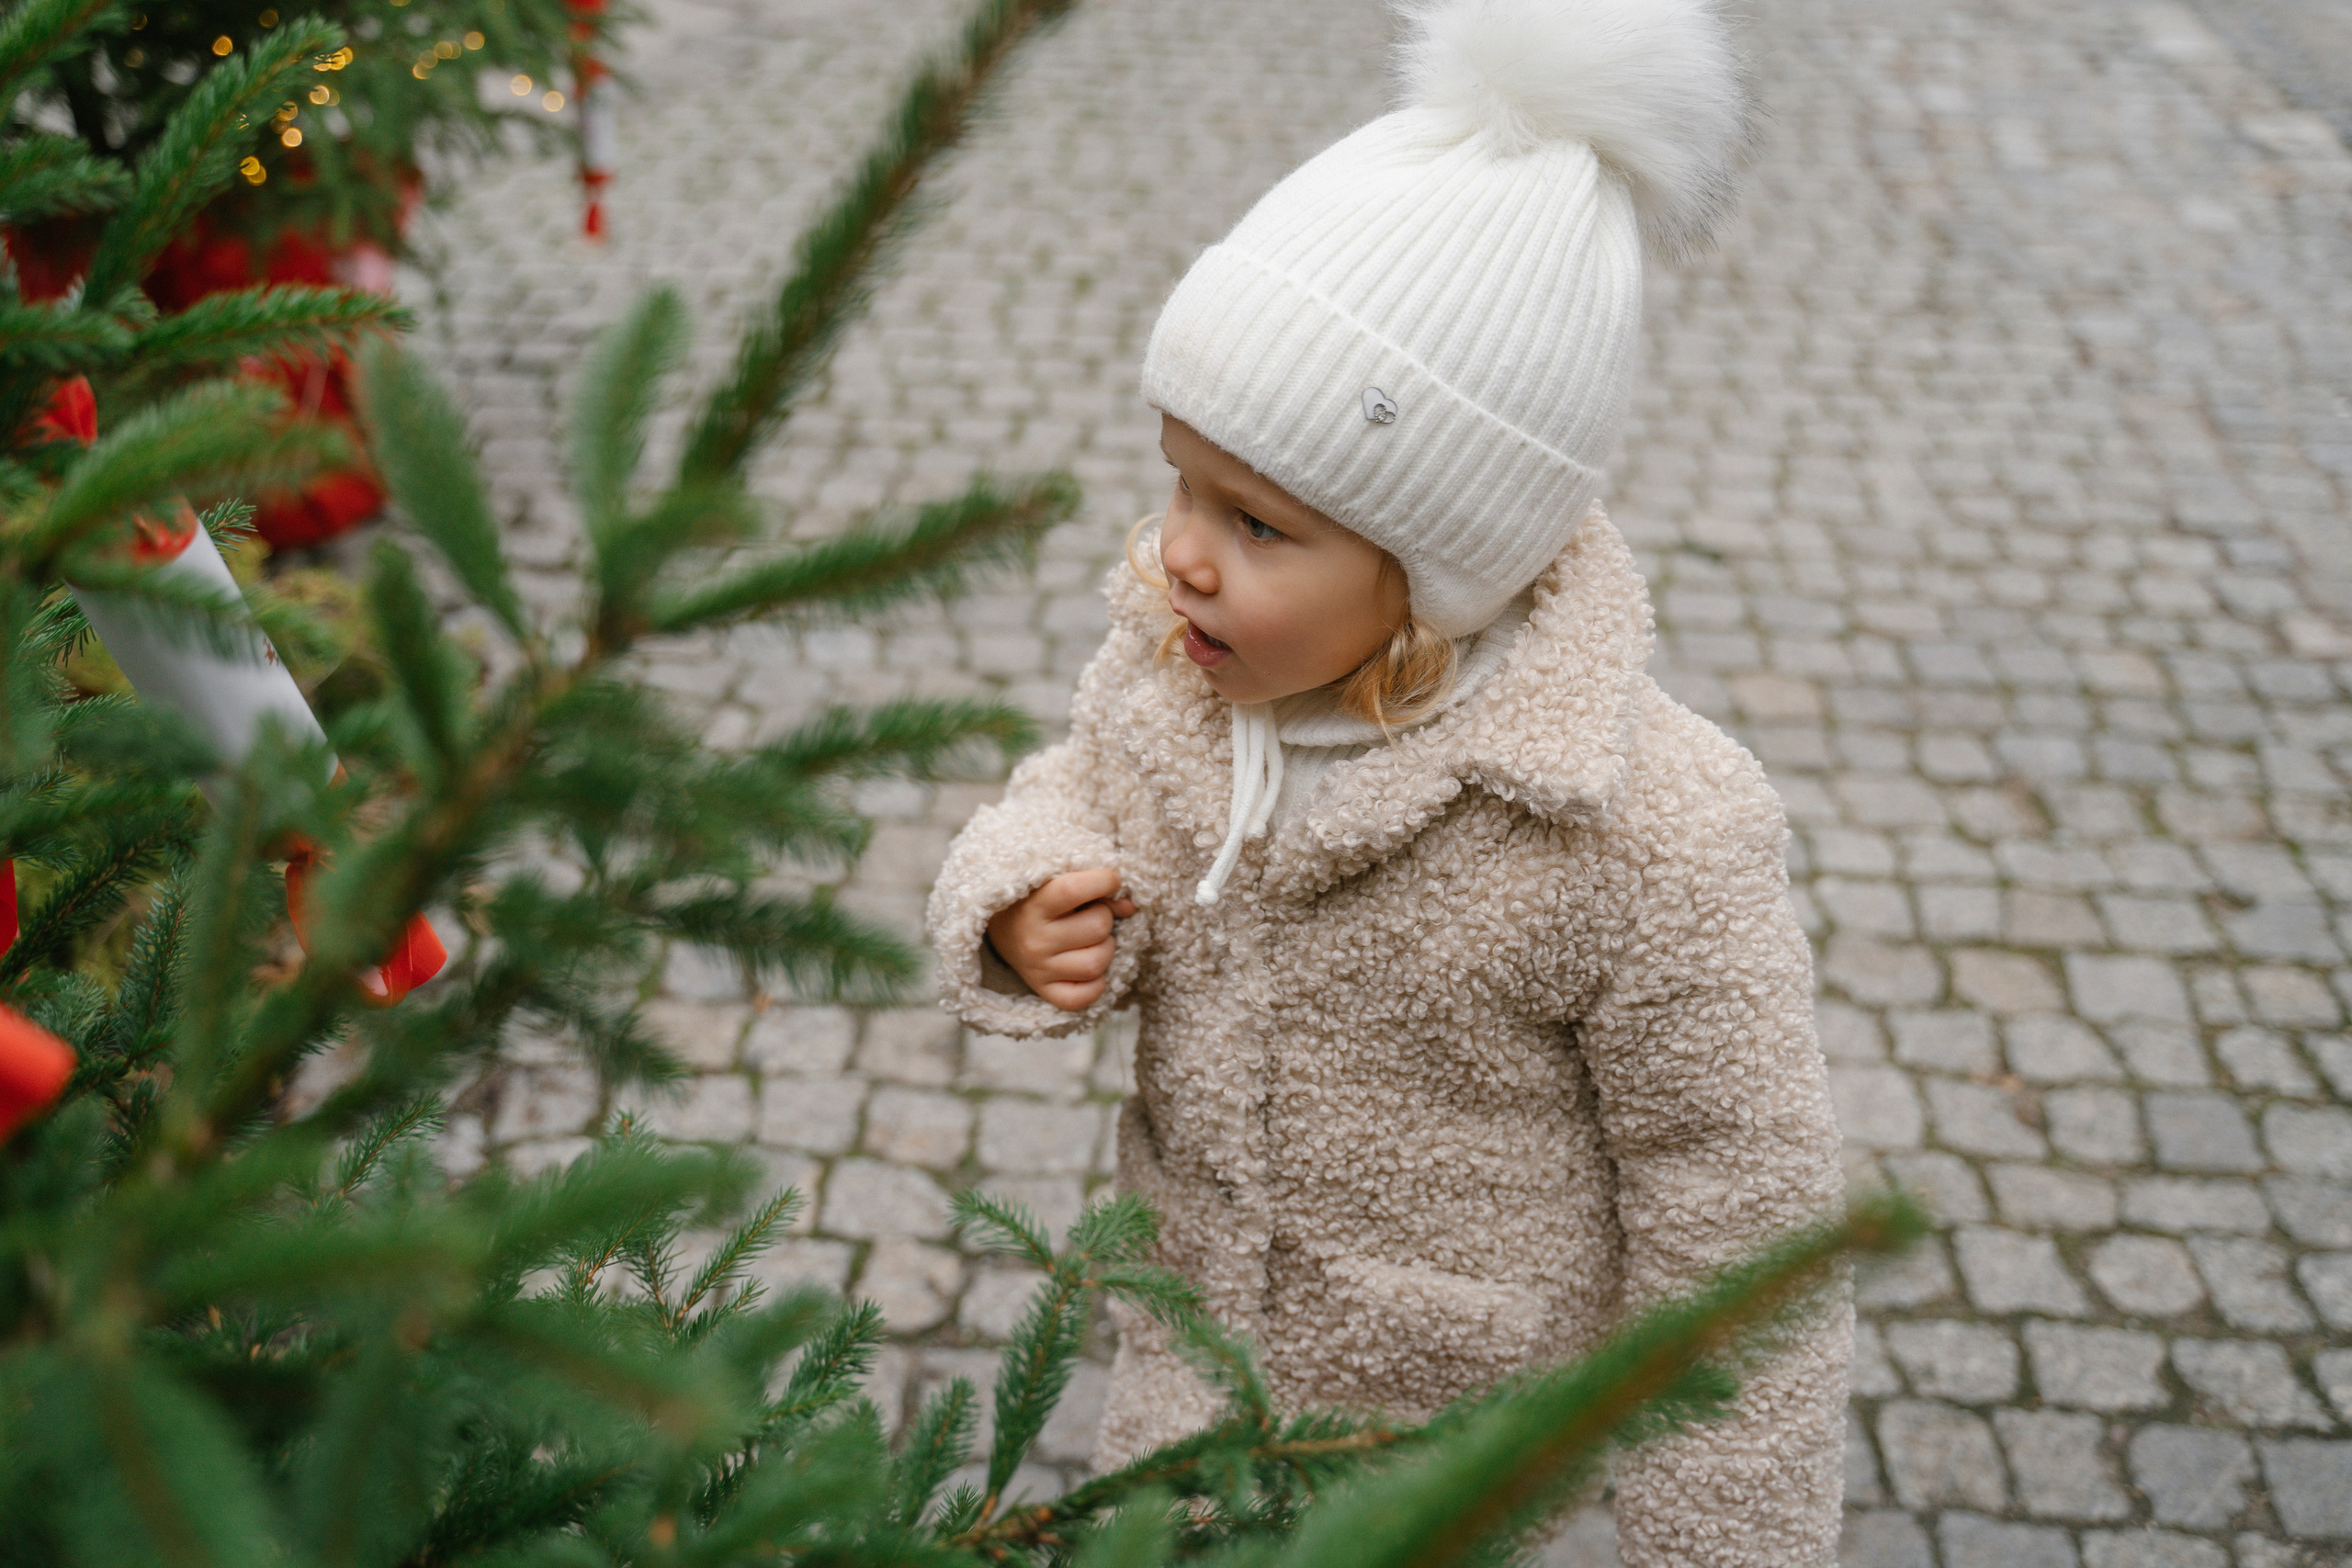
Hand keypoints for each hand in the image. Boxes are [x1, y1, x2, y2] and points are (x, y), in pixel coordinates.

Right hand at [986, 867, 1136, 1011]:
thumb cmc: (1037, 898)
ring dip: (1105, 948)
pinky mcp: (1045, 992)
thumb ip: (1094, 888)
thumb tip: (1130, 907)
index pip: (1074, 889)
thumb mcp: (1056, 884)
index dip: (1104, 881)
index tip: (1110, 880)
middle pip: (1097, 927)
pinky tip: (1087, 964)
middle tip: (1092, 914)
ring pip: (1096, 963)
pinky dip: (1096, 982)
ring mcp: (1038, 970)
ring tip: (1092, 940)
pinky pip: (1085, 996)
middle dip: (1105, 917)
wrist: (999, 927)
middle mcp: (1034, 940)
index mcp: (1034, 905)